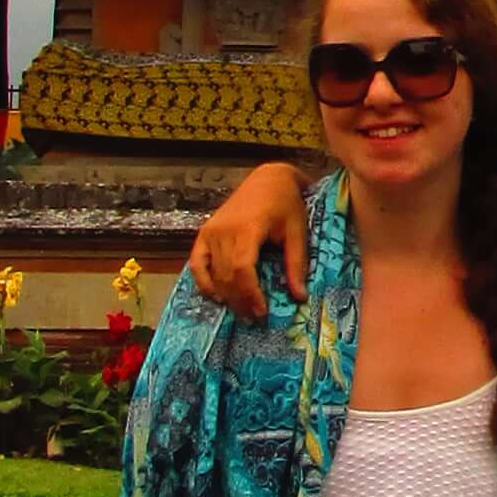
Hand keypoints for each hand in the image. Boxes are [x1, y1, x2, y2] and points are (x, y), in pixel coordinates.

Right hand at [189, 165, 310, 316]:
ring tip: (242, 311)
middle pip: (226, 275)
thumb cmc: (286, 204)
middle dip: (240, 300)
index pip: (242, 268)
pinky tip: (217, 297)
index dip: (250, 293)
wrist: (269, 179)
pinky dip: (203, 282)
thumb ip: (296, 265)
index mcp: (248, 228)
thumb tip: (300, 297)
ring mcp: (211, 231)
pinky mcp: (205, 232)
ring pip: (213, 272)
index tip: (261, 311)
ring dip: (226, 295)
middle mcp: (224, 230)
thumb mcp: (297, 232)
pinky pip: (197, 263)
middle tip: (254, 317)